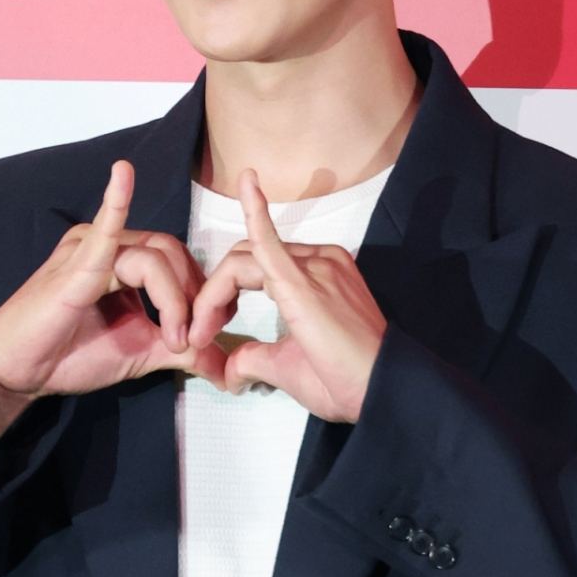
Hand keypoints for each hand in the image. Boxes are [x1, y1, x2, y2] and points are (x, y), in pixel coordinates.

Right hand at [0, 160, 224, 435]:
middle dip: (190, 297)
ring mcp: (88, 249)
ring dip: (172, 300)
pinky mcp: (74, 264)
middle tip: (189, 340)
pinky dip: (116, 204)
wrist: (19, 372)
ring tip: (170, 339)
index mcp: (123, 260)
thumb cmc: (68, 356)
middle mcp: (108, 245)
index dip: (199, 294)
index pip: (177, 259)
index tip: (209, 333)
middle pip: (170, 253)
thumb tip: (225, 365)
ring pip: (152, 259)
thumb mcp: (140, 353)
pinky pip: (101, 232)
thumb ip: (183, 351)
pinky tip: (123, 174)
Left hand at [187, 170, 386, 422]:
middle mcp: (319, 261)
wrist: (380, 391)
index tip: (207, 332)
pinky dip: (255, 212)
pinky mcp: (305, 281)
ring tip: (198, 332)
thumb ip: (255, 359)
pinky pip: (269, 242)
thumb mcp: (288, 366)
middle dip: (212, 295)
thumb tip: (230, 372)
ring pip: (243, 260)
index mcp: (318, 274)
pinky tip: (247, 184)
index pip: (256, 267)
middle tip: (196, 336)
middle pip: (246, 259)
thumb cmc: (344, 381)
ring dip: (211, 295)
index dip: (222, 297)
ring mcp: (315, 266)